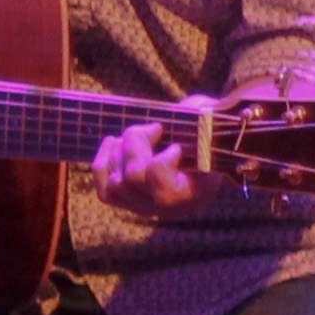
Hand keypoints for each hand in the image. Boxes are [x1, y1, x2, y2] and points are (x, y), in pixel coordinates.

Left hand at [93, 97, 216, 210]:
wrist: (204, 152)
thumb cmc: (208, 133)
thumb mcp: (211, 124)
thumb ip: (202, 121)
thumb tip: (198, 107)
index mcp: (193, 194)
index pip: (161, 184)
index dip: (163, 159)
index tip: (176, 146)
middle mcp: (167, 208)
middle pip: (133, 177)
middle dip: (137, 143)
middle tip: (156, 129)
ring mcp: (144, 207)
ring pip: (116, 183)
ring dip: (120, 151)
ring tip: (138, 135)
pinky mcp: (127, 201)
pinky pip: (104, 190)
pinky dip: (103, 162)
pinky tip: (112, 142)